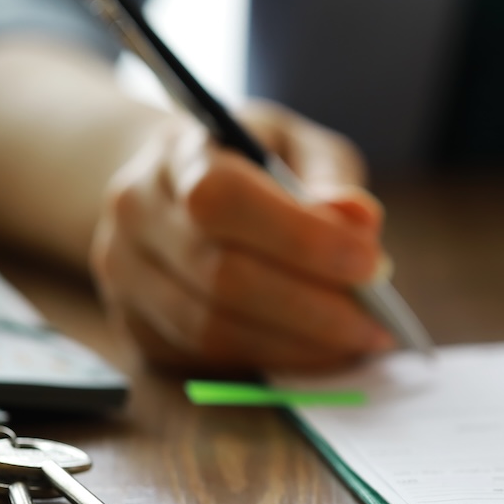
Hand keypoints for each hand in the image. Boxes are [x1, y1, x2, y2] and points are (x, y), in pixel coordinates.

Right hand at [90, 99, 391, 372]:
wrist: (173, 185)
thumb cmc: (251, 160)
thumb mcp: (296, 144)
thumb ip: (329, 175)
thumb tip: (359, 221)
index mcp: (176, 154)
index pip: (225, 199)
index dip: (303, 238)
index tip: (373, 265)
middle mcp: (136, 214)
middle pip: (221, 276)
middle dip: (313, 308)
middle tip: (378, 324)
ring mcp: (125, 275)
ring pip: (210, 328)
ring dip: (297, 344)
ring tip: (357, 341)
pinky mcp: (134, 325)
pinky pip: (204, 357)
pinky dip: (271, 359)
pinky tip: (317, 350)